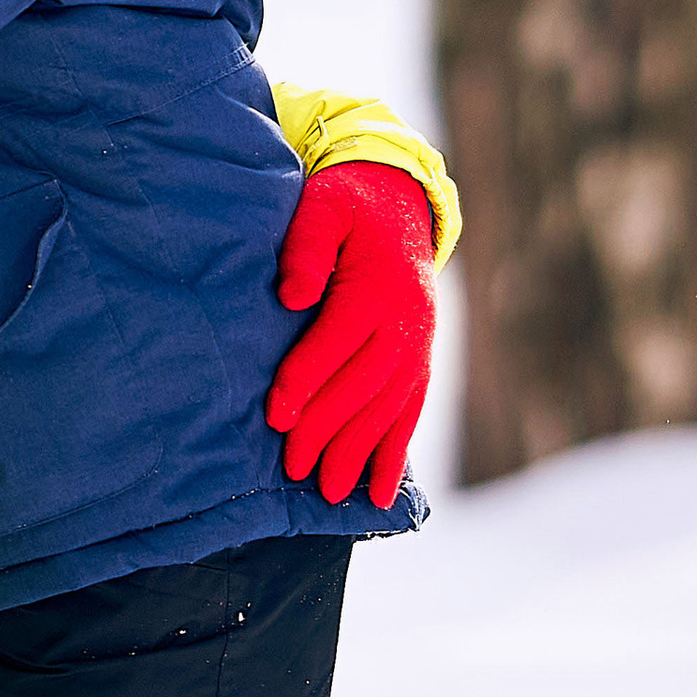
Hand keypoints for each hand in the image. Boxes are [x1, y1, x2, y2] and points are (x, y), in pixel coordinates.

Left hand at [267, 160, 438, 509]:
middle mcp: (408, 323)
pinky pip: (411, 413)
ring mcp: (421, 345)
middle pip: (364, 387)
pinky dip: (395, 454)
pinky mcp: (422, 360)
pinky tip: (380, 495)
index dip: (306, 380)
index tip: (274, 414)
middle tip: (292, 467)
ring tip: (328, 493)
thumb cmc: (348, 205)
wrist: (400, 201)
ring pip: (388, 409)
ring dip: (359, 454)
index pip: (338, 343)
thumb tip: (292, 296)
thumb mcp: (323, 205)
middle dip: (327, 430)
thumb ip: (306, 245)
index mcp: (379, 287)